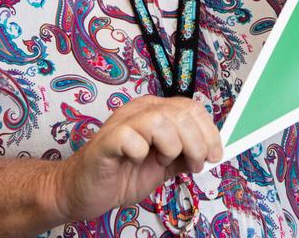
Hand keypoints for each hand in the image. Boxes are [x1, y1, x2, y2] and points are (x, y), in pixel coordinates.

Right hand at [54, 95, 222, 222]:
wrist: (83, 190)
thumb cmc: (122, 174)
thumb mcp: (164, 165)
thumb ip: (185, 154)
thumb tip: (212, 151)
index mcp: (155, 111)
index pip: (191, 108)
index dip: (209, 131)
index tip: (214, 156)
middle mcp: (139, 111)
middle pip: (181, 113)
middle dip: (196, 143)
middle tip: (193, 165)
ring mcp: (122, 124)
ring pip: (160, 120)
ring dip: (171, 147)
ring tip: (162, 162)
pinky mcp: (106, 142)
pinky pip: (130, 138)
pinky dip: (141, 152)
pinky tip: (137, 161)